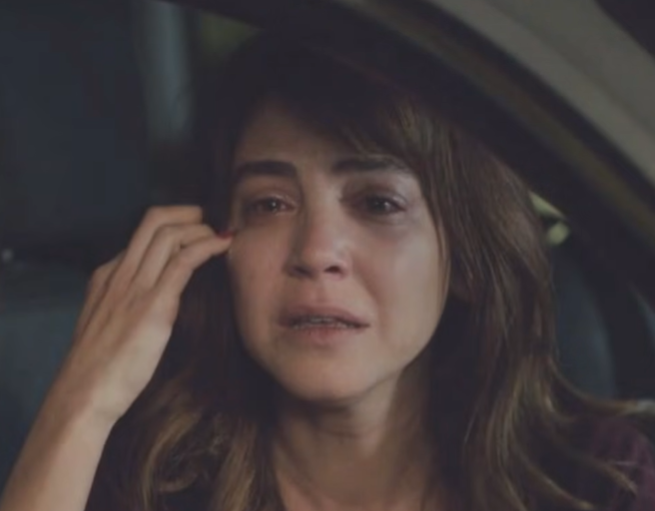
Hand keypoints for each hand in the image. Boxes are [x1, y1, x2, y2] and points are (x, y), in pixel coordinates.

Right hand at [49, 206, 232, 426]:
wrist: (83, 396)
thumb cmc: (99, 370)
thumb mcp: (108, 325)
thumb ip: (128, 305)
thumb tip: (161, 297)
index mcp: (106, 277)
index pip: (141, 235)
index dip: (171, 226)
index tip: (193, 230)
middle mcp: (119, 274)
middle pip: (154, 222)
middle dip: (187, 214)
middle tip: (209, 220)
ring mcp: (135, 287)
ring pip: (169, 235)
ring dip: (201, 228)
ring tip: (221, 234)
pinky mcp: (153, 305)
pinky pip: (184, 261)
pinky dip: (207, 246)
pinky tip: (223, 244)